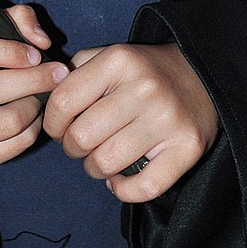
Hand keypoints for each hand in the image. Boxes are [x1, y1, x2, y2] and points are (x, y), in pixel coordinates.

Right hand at [0, 5, 65, 169]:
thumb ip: (16, 21)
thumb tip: (41, 41)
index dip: (8, 50)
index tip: (35, 53)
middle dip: (33, 80)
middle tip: (58, 73)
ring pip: (8, 121)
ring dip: (34, 105)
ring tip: (39, 95)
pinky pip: (16, 145)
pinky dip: (33, 128)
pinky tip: (32, 115)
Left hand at [42, 43, 218, 201]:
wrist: (202, 76)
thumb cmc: (143, 72)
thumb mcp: (109, 57)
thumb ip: (74, 73)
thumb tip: (44, 99)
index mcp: (120, 60)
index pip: (62, 101)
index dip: (52, 122)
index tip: (58, 128)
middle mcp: (144, 88)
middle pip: (81, 137)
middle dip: (71, 147)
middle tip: (80, 144)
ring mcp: (168, 120)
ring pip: (106, 163)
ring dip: (94, 169)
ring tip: (100, 158)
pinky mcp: (187, 149)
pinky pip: (143, 188)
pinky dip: (123, 190)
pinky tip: (119, 179)